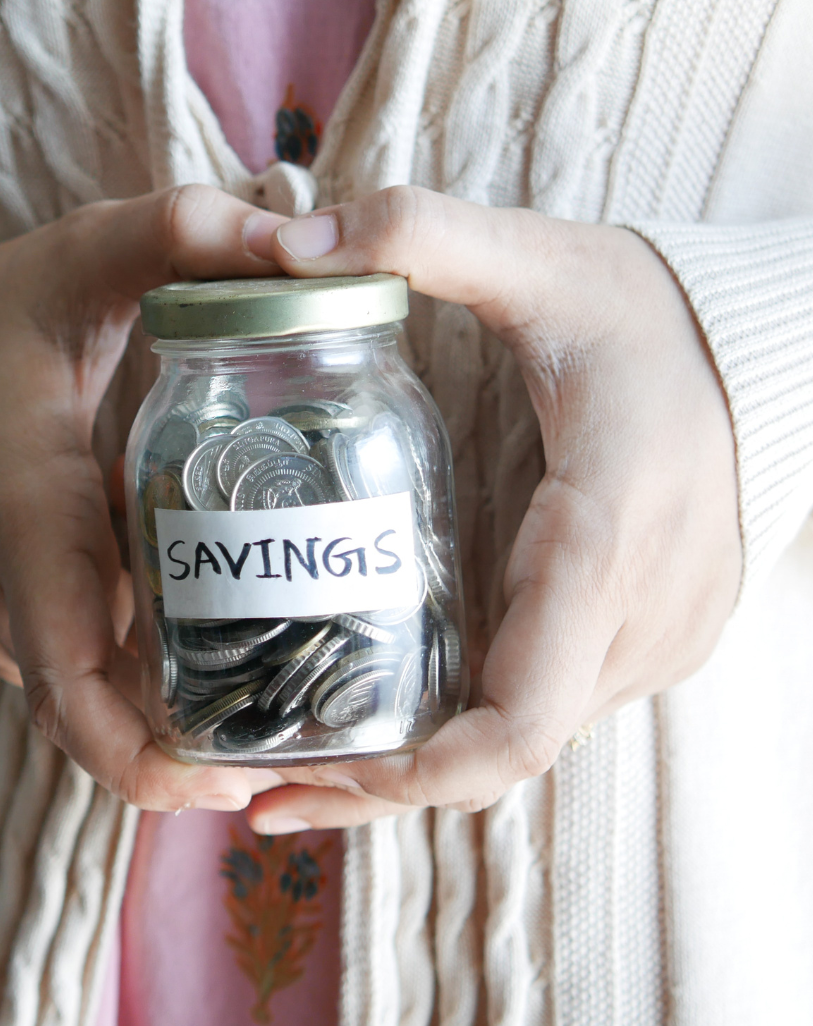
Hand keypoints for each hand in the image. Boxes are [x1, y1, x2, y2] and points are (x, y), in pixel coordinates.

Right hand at [0, 185, 286, 811]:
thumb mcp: (84, 256)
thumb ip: (180, 235)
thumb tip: (297, 243)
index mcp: (28, 516)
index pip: (71, 676)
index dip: (145, 754)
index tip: (238, 780)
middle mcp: (11, 590)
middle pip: (93, 724)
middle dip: (188, 762)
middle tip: (301, 752)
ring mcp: (9, 612)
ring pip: (93, 709)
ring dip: (176, 732)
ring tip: (285, 720)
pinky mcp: (21, 611)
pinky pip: (87, 675)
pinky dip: (151, 691)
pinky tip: (230, 664)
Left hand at [245, 185, 741, 830]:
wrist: (768, 350)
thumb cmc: (651, 314)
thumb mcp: (540, 262)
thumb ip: (421, 236)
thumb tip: (286, 240)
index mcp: (604, 541)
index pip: (519, 716)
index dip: (418, 772)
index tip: (317, 774)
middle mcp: (638, 620)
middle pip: (502, 755)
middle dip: (384, 783)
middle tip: (263, 789)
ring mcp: (652, 641)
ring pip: (522, 743)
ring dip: (417, 765)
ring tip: (302, 760)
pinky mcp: (645, 637)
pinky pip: (544, 709)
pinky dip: (464, 730)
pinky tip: (389, 714)